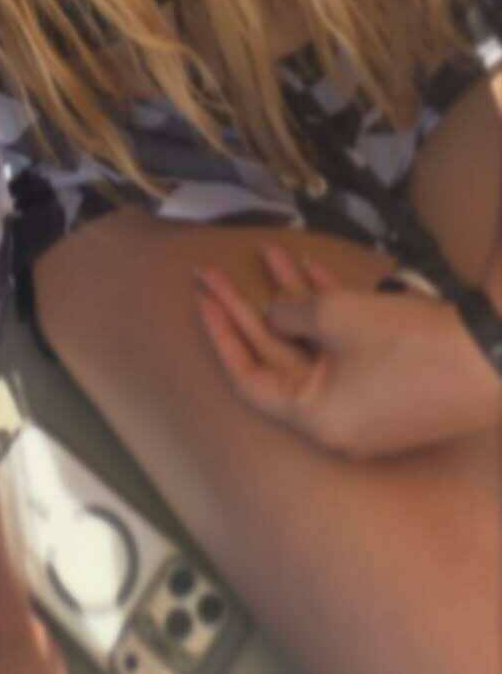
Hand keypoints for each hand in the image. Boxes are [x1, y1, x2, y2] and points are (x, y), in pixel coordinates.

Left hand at [195, 244, 501, 458]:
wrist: (492, 355)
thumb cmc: (406, 343)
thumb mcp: (334, 317)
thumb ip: (291, 316)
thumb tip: (274, 317)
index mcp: (315, 419)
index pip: (249, 381)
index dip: (221, 336)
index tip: (200, 299)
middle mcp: (336, 422)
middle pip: (276, 358)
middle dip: (244, 309)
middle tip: (209, 272)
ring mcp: (365, 406)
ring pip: (311, 346)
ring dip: (289, 298)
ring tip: (265, 251)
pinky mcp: (390, 386)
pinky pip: (344, 347)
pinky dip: (327, 309)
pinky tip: (308, 267)